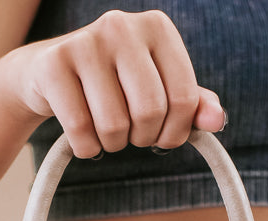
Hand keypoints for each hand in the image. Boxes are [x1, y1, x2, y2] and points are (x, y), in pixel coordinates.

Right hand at [6, 9, 225, 156]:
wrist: (50, 74)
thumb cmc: (114, 84)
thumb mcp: (159, 89)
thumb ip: (193, 105)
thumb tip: (217, 120)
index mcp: (157, 28)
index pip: (184, 99)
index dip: (176, 132)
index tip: (162, 135)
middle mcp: (122, 26)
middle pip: (150, 112)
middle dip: (144, 138)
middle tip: (132, 134)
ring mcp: (85, 42)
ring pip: (114, 126)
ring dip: (113, 145)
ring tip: (106, 130)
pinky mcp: (53, 65)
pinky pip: (81, 131)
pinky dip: (86, 147)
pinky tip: (84, 134)